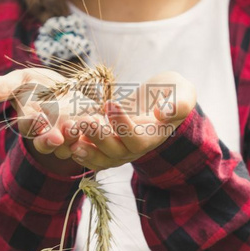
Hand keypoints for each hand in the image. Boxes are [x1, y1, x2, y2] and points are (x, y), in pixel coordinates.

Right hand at [0, 66, 103, 172]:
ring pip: (70, 146)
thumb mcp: (21, 80)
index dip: (32, 125)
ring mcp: (69, 140)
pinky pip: (92, 143)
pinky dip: (96, 135)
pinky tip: (101, 124)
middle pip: (47, 144)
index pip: (27, 128)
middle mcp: (48, 136)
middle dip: (52, 140)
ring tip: (80, 125)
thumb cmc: (39, 86)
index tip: (38, 118)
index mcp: (30, 123)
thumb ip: (2, 87)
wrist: (70, 91)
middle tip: (58, 135)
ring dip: (75, 138)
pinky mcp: (89, 138)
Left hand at [68, 71, 196, 171]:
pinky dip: (78, 148)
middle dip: (99, 137)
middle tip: (85, 120)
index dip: (123, 125)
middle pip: (115, 152)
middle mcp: (135, 148)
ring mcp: (119, 148)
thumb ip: (179, 103)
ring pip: (101, 158)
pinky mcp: (106, 144)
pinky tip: (67, 137)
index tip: (111, 103)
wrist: (160, 97)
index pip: (136, 138)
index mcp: (154, 137)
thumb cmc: (173, 92)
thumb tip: (163, 112)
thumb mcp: (183, 92)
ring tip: (72, 132)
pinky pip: (91, 154)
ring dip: (85, 148)